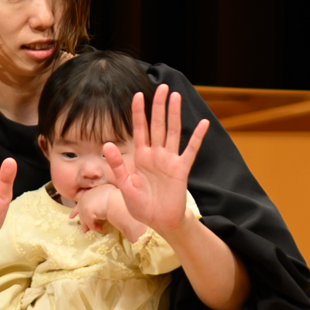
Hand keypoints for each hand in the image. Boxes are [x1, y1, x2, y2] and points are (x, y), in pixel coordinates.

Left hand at [71, 182, 122, 233]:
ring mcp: (84, 208)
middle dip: (80, 220)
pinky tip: (99, 229)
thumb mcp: (106, 190)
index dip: (76, 210)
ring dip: (87, 226)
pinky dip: (94, 227)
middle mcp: (83, 200)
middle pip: (80, 212)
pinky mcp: (87, 215)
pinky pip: (91, 224)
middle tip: (79, 227)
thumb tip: (104, 197)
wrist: (114, 198)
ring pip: (84, 219)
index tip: (71, 216)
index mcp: (87, 194)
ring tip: (87, 231)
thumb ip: (101, 194)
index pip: (80, 203)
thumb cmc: (113, 193)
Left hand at [100, 83, 207, 236]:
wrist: (159, 222)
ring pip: (172, 132)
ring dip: (174, 114)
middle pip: (158, 125)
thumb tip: (106, 144)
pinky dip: (197, 137)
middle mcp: (156, 154)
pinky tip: (203, 123)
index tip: (138, 94)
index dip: (139, 112)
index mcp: (140, 157)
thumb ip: (117, 165)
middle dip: (159, 106)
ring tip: (176, 96)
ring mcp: (170, 160)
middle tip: (162, 87)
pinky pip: (190, 150)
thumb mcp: (124, 185)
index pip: (140, 129)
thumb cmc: (141, 206)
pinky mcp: (181, 169)